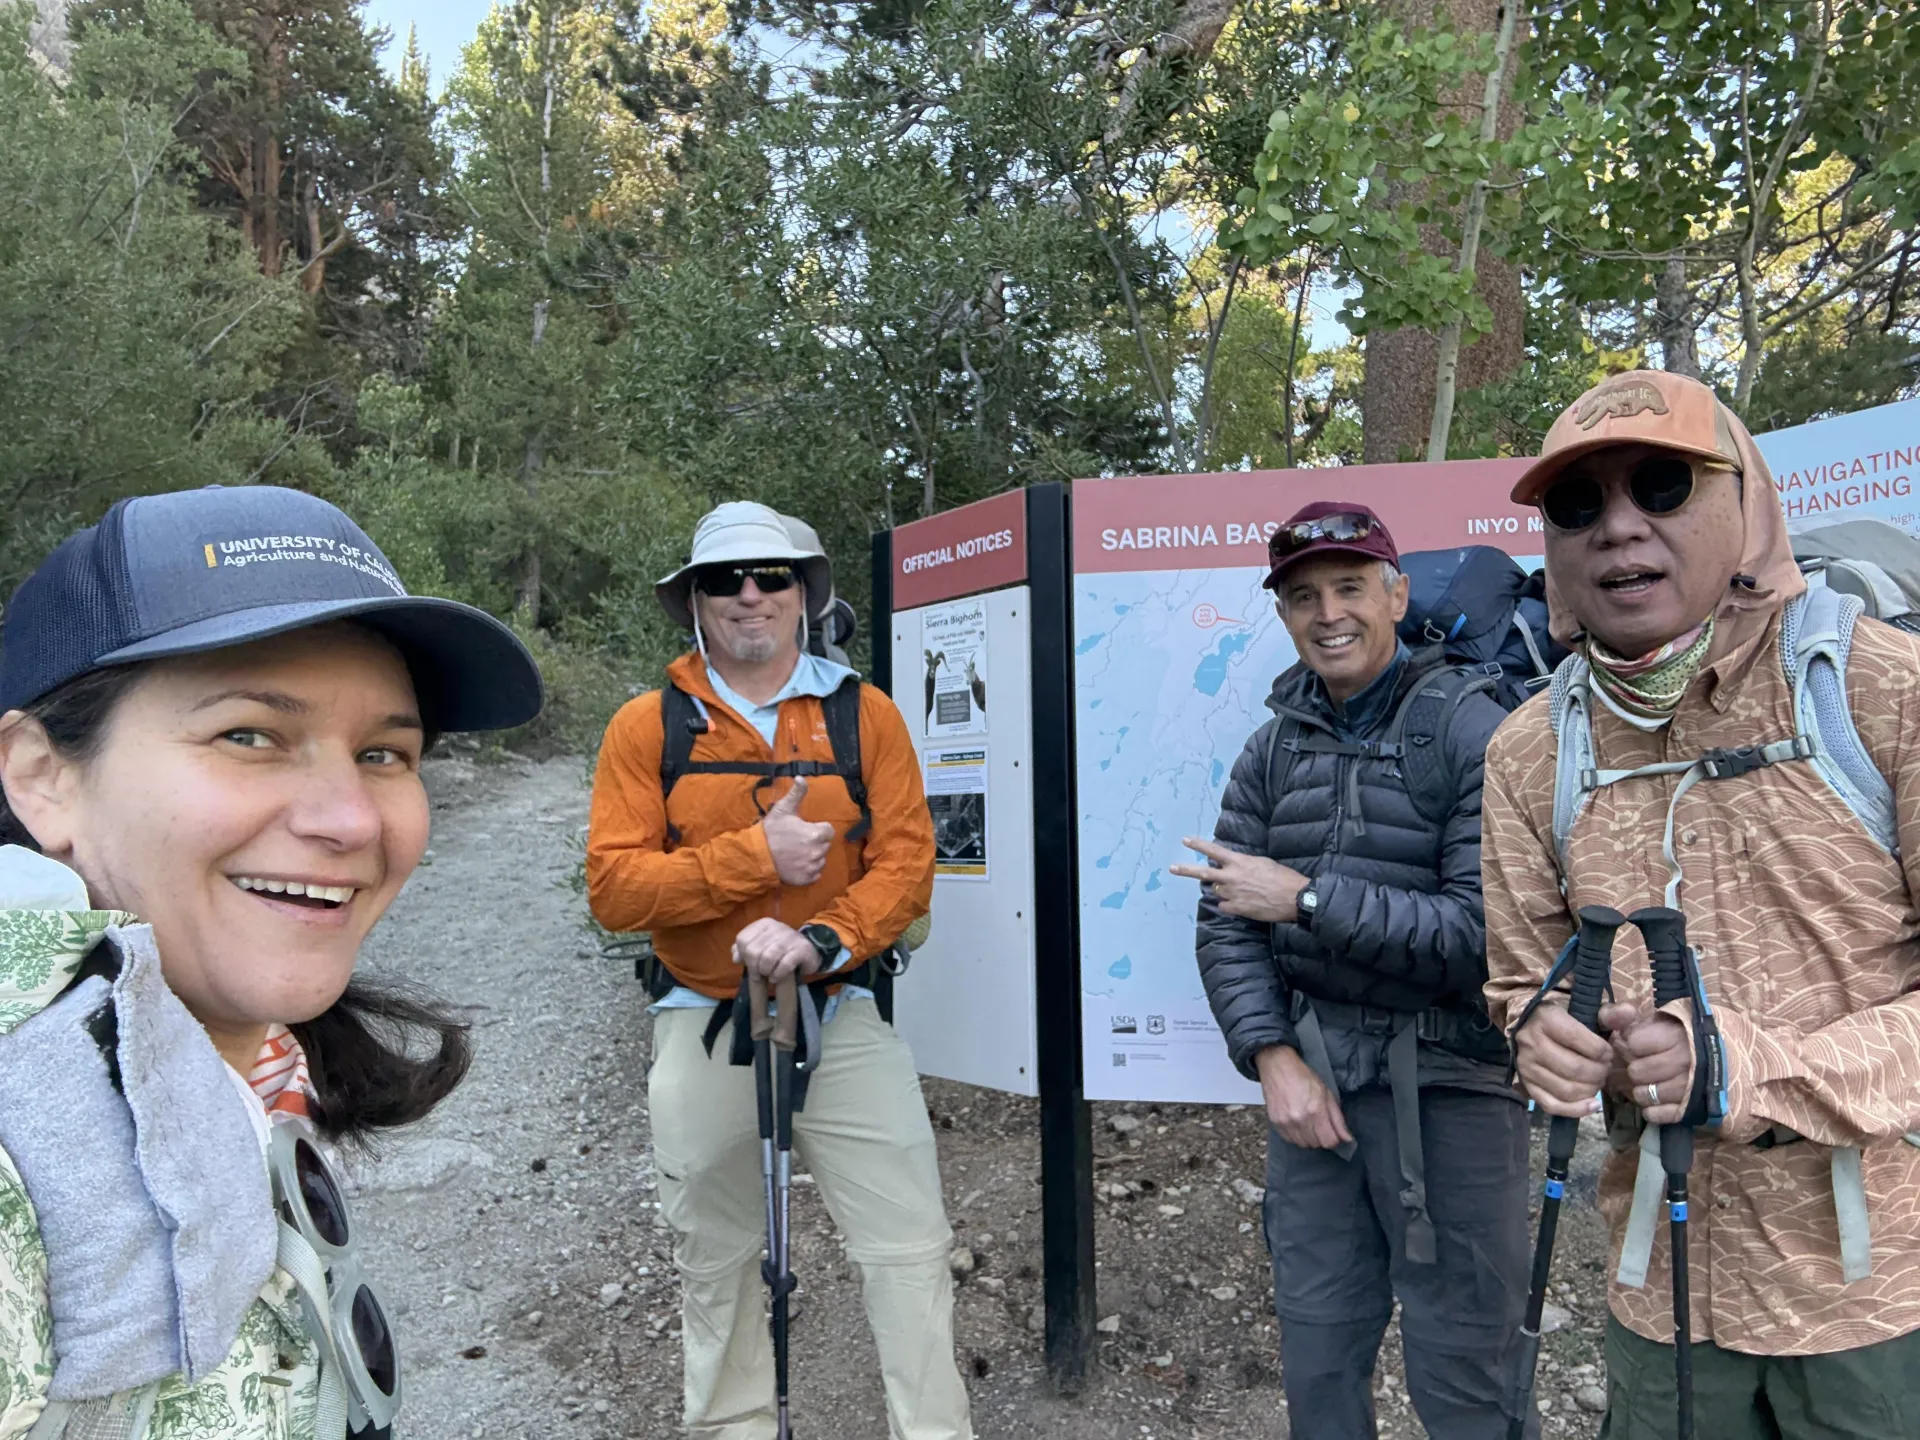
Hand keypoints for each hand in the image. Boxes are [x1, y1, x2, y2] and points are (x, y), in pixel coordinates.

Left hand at [732, 918, 823, 982]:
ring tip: (767, 976)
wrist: (810, 950)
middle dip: (753, 967)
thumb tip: (735, 956)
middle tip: (758, 975)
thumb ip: (746, 949)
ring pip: (768, 957)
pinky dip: (777, 974)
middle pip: (753, 950)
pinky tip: (776, 978)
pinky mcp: (802, 949)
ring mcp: (790, 938)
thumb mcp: (762, 946)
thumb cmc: (782, 950)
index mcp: (764, 924)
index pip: (743, 939)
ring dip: (765, 971)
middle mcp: (776, 927)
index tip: (748, 965)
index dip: (742, 955)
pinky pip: (784, 964)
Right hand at [762, 777, 834, 886]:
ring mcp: (813, 866)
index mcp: (816, 833)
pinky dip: (808, 870)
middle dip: (815, 842)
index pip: (828, 830)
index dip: (817, 828)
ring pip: (820, 859)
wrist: (756, 856)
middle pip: (825, 845)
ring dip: (812, 856)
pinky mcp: (807, 879)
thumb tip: (801, 778)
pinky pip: (815, 873)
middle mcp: (818, 851)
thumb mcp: (782, 809)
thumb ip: (796, 793)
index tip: (805, 829)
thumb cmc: (771, 831)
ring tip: (796, 853)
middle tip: (798, 841)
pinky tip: (796, 864)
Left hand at [1171, 838, 1309, 923]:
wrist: (1294, 898)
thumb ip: (1243, 864)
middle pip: (1203, 872)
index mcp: (1239, 863)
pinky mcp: (1237, 909)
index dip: (1198, 845)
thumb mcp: (1262, 863)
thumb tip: (1233, 868)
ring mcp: (1232, 894)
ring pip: (1217, 890)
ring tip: (1242, 889)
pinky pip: (1225, 905)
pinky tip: (1244, 902)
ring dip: (1224, 889)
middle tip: (1172, 867)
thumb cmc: (1283, 877)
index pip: (1214, 851)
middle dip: (1186, 869)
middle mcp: (1232, 877)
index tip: (1185, 840)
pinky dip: (1231, 904)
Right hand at [1254, 1045, 1353, 1150]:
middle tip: (1320, 1123)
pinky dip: (1296, 1135)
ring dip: (1309, 1137)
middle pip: (1316, 1144)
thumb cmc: (1304, 1076)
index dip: (1334, 1139)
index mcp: (1316, 1111)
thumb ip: (1337, 1118)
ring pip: (1303, 1144)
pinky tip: (1297, 1123)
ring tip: (1308, 1123)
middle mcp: (1300, 1120)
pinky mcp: (1275, 1123)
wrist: (1277, 1066)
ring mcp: (1286, 1123)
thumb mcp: (1327, 1093)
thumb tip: (1347, 1139)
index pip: (1329, 1141)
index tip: (1333, 1132)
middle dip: (1321, 1137)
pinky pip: (1290, 1140)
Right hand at [1513, 1004, 1610, 1117]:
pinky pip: (1552, 1105)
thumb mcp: (1585, 1010)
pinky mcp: (1527, 1085)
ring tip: (1598, 1081)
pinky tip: (1592, 1104)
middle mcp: (1531, 1044)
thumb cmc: (1564, 1018)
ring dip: (1591, 1090)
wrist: (1530, 1025)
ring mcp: (1526, 1067)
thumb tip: (1629, 1012)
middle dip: (1599, 1073)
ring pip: (1566, 1090)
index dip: (1601, 1051)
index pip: (1577, 1040)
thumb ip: (1609, 1013)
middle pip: (1575, 1069)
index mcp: (1545, 1020)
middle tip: (1606, 1069)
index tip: (1608, 1053)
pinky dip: (1576, 1110)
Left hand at [1601, 1002, 1693, 1125]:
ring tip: (1651, 1083)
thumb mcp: (1665, 1016)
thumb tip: (1621, 1023)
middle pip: (1637, 1072)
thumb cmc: (1689, 1035)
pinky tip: (1657, 1101)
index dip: (1633, 1044)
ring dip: (1642, 1090)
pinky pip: (1656, 1115)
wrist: (1732, 1059)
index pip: (1634, 1043)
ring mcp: (1689, 1088)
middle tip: (1645, 1066)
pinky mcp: (1690, 1110)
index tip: (1639, 1045)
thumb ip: (1634, 1016)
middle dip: (1636, 1069)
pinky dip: (1652, 1110)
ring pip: (1644, 1095)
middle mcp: (1683, 1061)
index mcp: (1677, 1035)